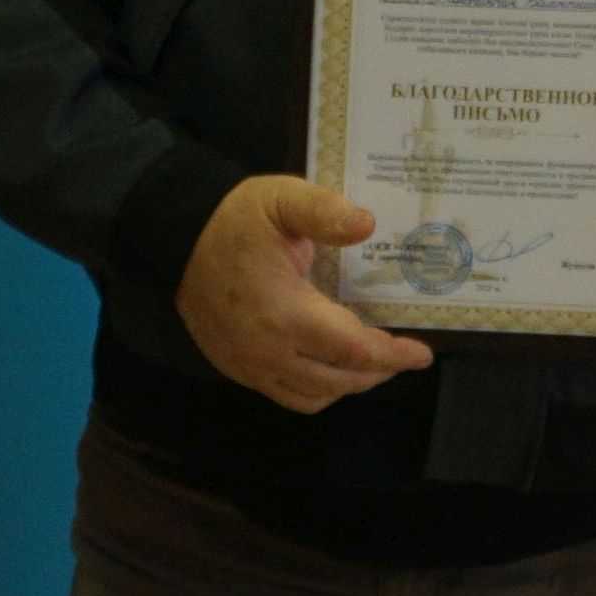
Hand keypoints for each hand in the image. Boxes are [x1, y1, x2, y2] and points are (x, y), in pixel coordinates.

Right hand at [174, 175, 432, 413]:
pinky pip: (284, 395)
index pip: (352, 349)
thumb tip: (367, 224)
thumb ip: (325, 211)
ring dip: (346, 386)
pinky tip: (329, 367)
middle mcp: (268, 350)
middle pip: (337, 381)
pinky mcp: (235, 368)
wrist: (174, 240)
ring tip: (369, 363)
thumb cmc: (233, 220)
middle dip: (376, 372)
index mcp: (285, 312)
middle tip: (401, 355)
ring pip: (311, 397)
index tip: (422, 353)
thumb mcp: (281, 199)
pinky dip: (316, 390)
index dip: (392, 355)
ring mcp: (248, 365)